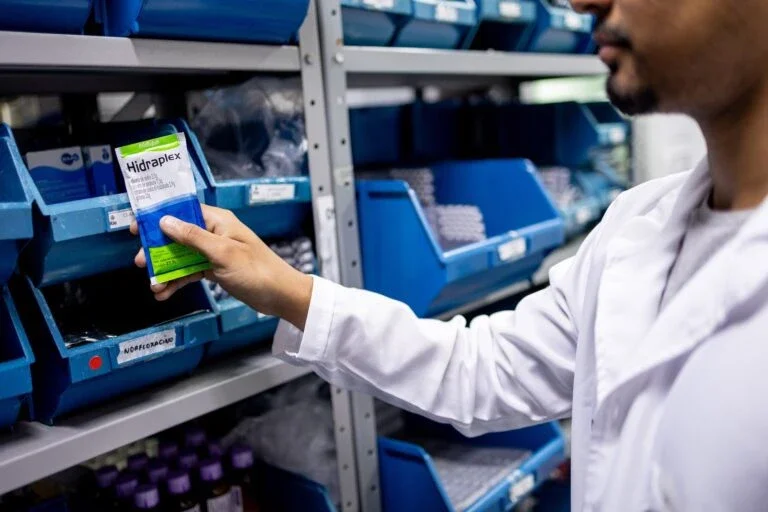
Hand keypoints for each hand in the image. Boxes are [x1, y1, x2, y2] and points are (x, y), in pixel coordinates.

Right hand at [131, 205, 312, 329]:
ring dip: (166, 270)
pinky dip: (178, 281)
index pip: (182, 212)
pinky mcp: (216, 269)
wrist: (280, 296)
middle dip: (158, 250)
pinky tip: (165, 293)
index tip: (137, 228)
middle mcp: (215, 233)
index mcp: (218, 221)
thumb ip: (193, 237)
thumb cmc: (256, 271)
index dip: (158, 218)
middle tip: (140, 263)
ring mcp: (214, 252)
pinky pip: (191, 271)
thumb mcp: (222, 253)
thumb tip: (165, 221)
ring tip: (154, 287)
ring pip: (182, 257)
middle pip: (177, 236)